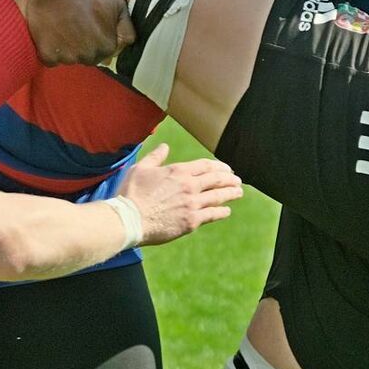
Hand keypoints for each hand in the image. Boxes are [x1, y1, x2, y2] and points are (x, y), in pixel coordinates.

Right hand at [26, 0, 134, 65]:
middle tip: (76, 25)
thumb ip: (126, 28)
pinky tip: (51, 32)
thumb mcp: (117, 3)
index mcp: (106, 46)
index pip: (106, 52)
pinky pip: (51, 59)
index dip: (98, 38)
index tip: (90, 25)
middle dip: (84, 46)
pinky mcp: (47, 56)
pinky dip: (50, 49)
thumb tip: (126, 44)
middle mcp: (88, 57)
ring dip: (67, 48)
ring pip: (69, 59)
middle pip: (88, 58)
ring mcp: (67, 58)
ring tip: (62, 26)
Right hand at [120, 144, 241, 244]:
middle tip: (237, 180)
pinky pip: (212, 215)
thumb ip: (155, 157)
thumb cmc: (131, 193)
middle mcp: (189, 186)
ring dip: (231, 193)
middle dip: (230, 179)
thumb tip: (164, 146)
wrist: (129, 219)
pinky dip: (222, 212)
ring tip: (238, 192)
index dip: (219, 167)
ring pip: (218, 197)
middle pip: (217, 180)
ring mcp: (192, 204)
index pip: (206, 166)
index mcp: (178, 171)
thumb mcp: (141, 168)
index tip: (226, 169)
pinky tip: (226, 211)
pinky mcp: (191, 222)